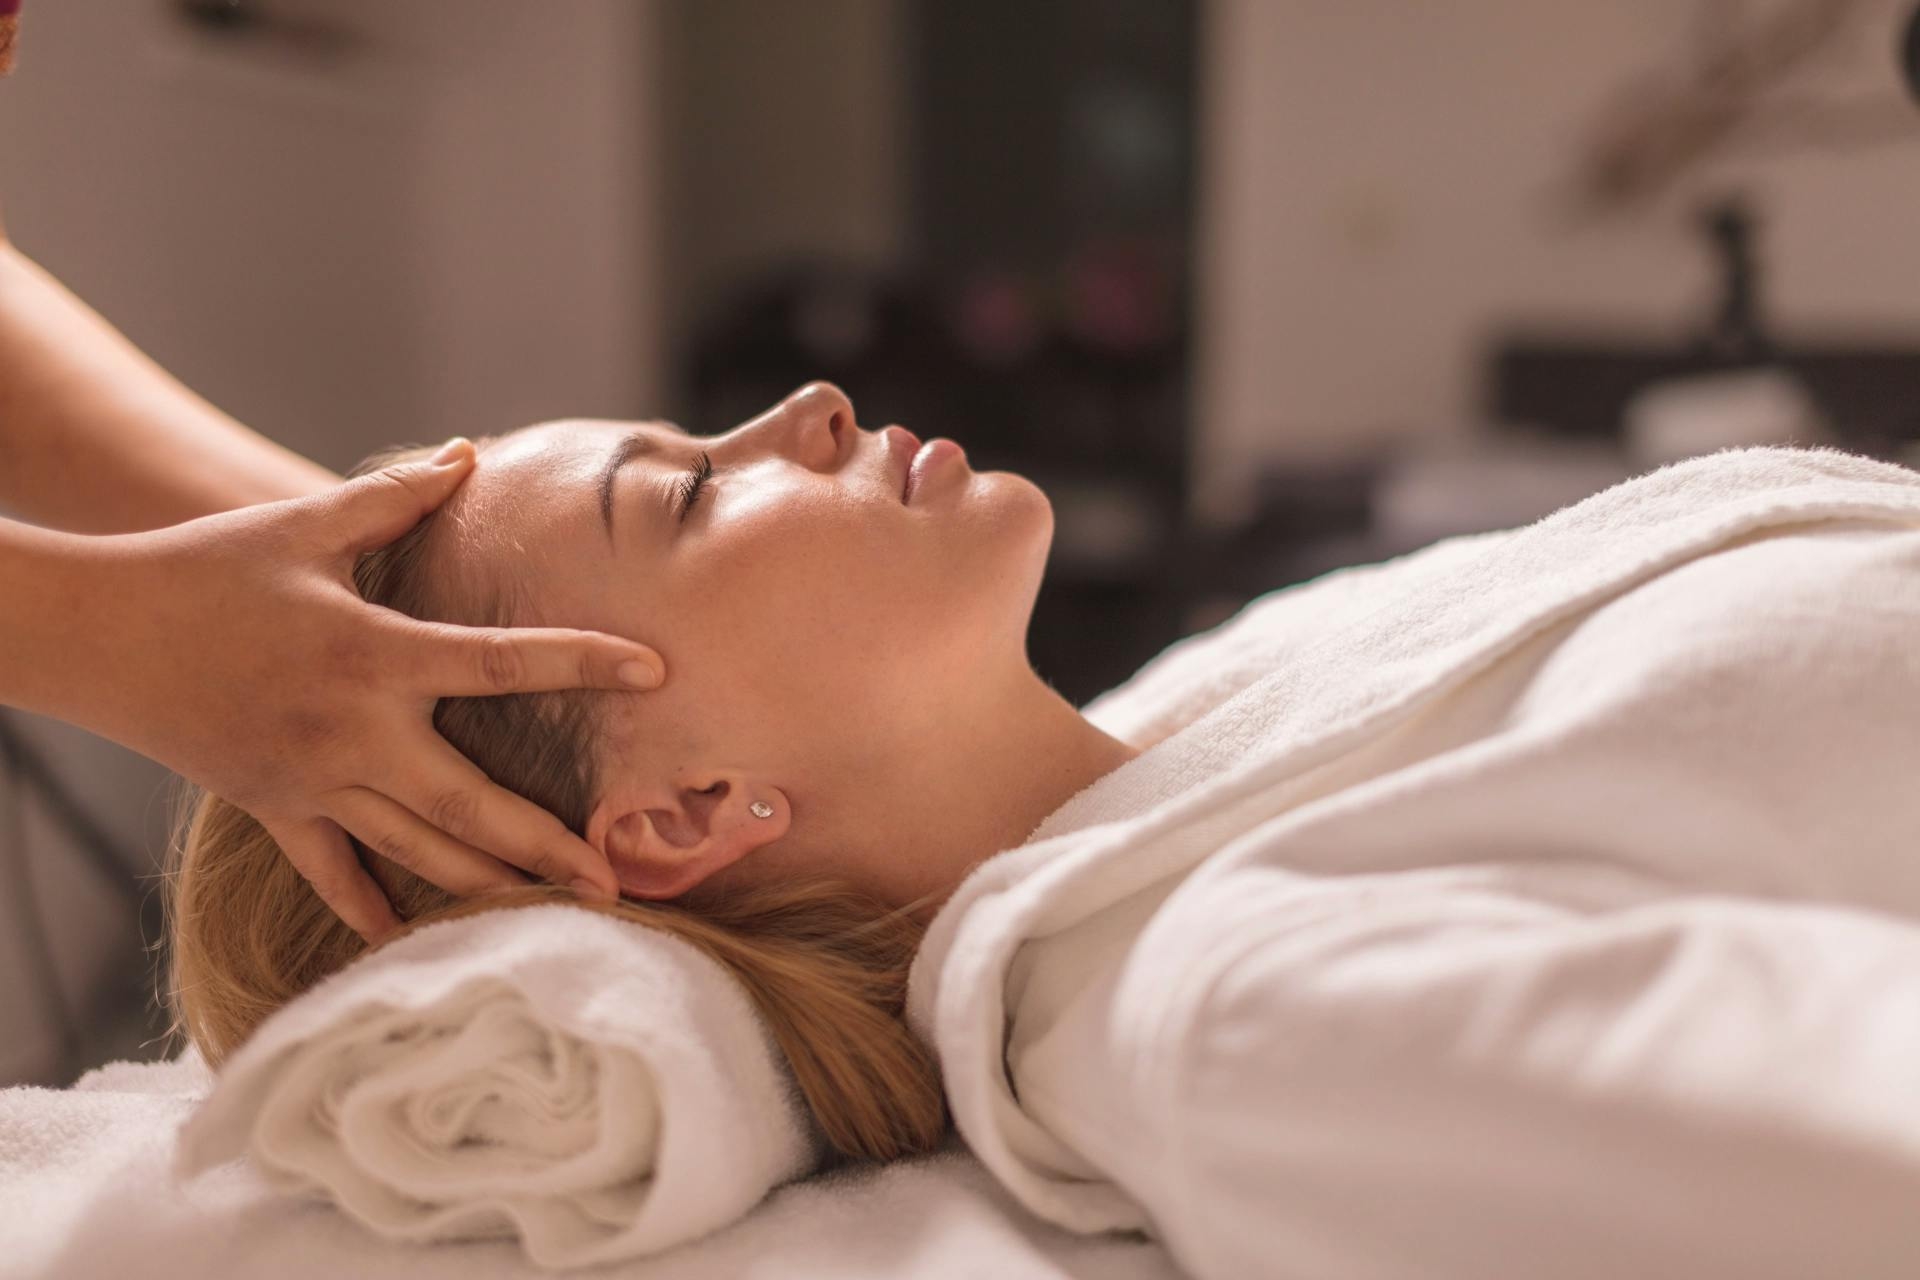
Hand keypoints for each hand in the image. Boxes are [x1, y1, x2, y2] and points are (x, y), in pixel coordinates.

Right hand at [80, 439, 663, 944]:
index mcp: (376, 654)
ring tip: (553, 912)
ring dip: (489, 885)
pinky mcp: (275, 807)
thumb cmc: (207, 568)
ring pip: (417, 852)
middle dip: (549, 848)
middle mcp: (355, 732)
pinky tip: (414, 936)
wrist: (98, 634)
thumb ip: (397, 496)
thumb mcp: (305, 524)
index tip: (656, 671)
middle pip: (473, 804)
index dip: (586, 661)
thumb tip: (470, 453)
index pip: (505, 660)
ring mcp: (314, 781)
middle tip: (616, 882)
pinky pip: (333, 871)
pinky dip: (370, 905)